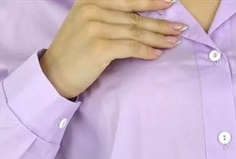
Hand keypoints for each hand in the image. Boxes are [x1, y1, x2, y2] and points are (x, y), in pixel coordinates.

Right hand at [40, 0, 187, 99]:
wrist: (54, 74)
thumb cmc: (73, 54)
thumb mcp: (85, 25)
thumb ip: (105, 17)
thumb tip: (135, 21)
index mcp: (90, 1)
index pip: (126, 0)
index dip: (150, 2)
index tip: (169, 3)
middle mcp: (92, 10)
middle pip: (134, 17)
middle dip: (160, 22)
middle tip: (180, 28)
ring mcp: (96, 28)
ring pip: (136, 31)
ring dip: (158, 37)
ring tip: (175, 42)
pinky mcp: (100, 47)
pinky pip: (131, 47)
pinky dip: (146, 50)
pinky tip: (158, 54)